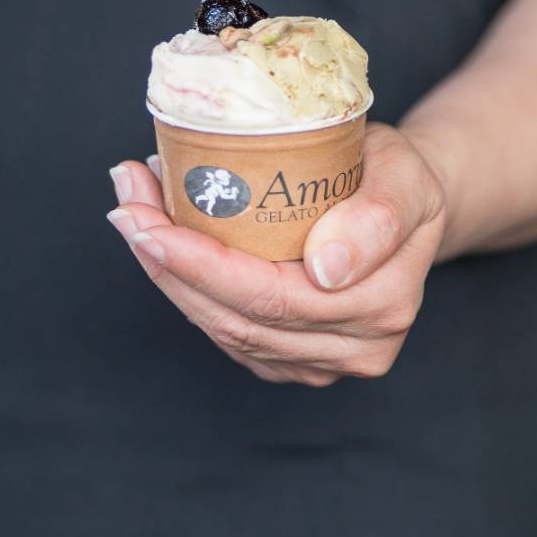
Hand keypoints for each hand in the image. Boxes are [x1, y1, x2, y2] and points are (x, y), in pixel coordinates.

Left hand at [107, 124, 446, 385]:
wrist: (411, 205)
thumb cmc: (401, 177)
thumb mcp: (406, 175)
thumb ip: (378, 216)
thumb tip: (326, 267)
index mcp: (382, 305)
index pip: (272, 296)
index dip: (199, 265)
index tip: (146, 220)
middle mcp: (355, 348)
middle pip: (237, 318)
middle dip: (167, 263)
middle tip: (125, 203)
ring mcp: (322, 362)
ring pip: (225, 330)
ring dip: (168, 276)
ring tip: (134, 212)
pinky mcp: (293, 360)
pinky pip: (229, 333)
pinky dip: (189, 291)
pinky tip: (161, 246)